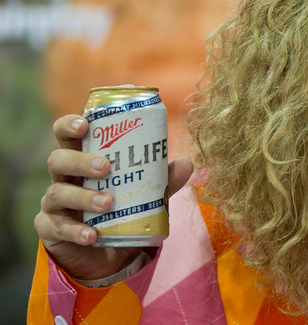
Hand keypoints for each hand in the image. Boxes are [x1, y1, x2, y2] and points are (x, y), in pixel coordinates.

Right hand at [34, 114, 192, 279]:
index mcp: (83, 159)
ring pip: (57, 193)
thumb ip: (162, 180)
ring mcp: (54, 204)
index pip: (67, 134)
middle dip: (80, 161)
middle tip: (106, 167)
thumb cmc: (121, 210)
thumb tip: (186, 164)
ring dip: (83, 197)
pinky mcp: (50, 228)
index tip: (85, 124)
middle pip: (58, 159)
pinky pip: (57, 227)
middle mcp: (64, 178)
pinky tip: (92, 235)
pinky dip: (75, 230)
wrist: (106, 253)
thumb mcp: (143, 194)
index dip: (69, 124)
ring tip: (108, 203)